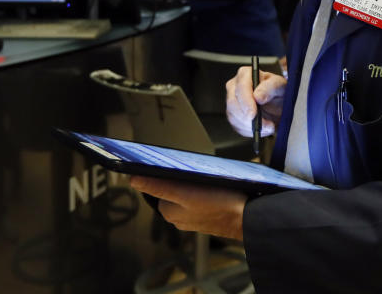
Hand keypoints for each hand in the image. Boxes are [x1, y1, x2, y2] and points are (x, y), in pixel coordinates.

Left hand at [128, 176, 246, 239]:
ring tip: (205, 177)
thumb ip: (159, 187)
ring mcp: (193, 218)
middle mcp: (178, 218)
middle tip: (193, 169)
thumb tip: (133, 180)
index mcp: (168, 212)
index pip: (157, 186)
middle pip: (172, 189)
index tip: (171, 163)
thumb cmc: (219, 205)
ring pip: (186, 194)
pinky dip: (203, 192)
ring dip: (192, 184)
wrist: (248, 218)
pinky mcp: (207, 216)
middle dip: (179, 178)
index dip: (163, 173)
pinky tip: (213, 187)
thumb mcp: (185, 193)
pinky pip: (199, 200)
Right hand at [226, 66, 286, 136]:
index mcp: (245, 74)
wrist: (278, 105)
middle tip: (262, 125)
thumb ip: (270, 88)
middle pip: (233, 103)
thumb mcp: (280, 86)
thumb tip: (257, 96)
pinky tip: (261, 128)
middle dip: (247, 118)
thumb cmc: (278, 91)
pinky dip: (249, 130)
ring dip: (250, 126)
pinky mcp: (233, 115)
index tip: (253, 114)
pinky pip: (237, 126)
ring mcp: (232, 101)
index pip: (241, 87)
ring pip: (233, 116)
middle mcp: (235, 86)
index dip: (246, 102)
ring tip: (267, 126)